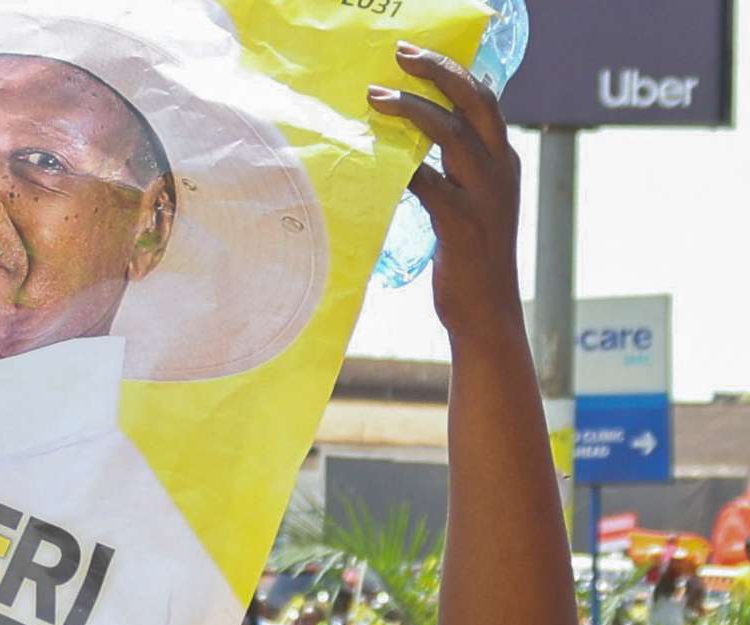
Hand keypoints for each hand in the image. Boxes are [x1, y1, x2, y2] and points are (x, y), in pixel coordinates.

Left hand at [368, 42, 522, 341]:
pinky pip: (427, 182)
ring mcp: (484, 197)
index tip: (417, 55)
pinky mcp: (461, 224)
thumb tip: (411, 146)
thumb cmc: (470, 261)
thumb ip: (453, 173)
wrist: (487, 314)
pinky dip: (401, 166)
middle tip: (401, 55)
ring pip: (450, 134)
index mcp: (505, 164)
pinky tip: (375, 157)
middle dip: (438, 72)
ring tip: (376, 97)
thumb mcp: (470, 206)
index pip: (485, 101)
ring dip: (410, 109)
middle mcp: (501, 172)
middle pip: (474, 103)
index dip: (455, 72)